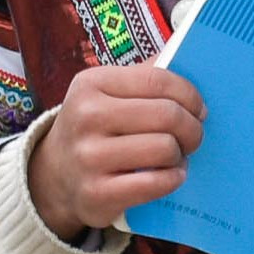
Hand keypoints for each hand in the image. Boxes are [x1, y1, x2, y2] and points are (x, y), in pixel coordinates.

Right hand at [28, 64, 202, 237]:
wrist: (55, 175)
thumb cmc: (96, 128)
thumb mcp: (106, 93)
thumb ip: (144, 75)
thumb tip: (191, 60)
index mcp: (91, 84)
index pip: (158, 80)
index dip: (190, 95)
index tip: (198, 109)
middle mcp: (86, 117)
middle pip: (168, 115)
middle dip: (192, 128)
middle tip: (192, 137)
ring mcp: (88, 157)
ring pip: (165, 149)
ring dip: (181, 155)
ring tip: (175, 156)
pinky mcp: (97, 193)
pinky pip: (156, 183)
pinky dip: (172, 179)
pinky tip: (169, 175)